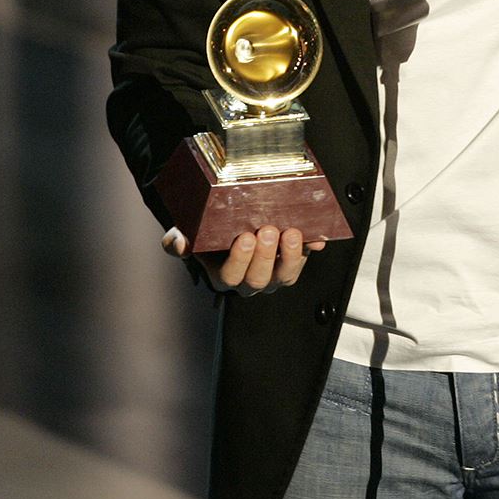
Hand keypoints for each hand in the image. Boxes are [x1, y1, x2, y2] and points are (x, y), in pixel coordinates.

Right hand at [161, 225, 325, 295]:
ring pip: (286, 275)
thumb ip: (178, 241)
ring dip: (292, 256)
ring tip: (293, 233)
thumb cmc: (208, 231)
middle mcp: (251, 279)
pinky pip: (307, 259)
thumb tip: (180, 245)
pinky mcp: (295, 260)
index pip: (230, 276)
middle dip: (265, 256)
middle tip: (267, 230)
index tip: (245, 238)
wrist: (230, 219)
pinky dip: (314, 248)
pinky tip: (319, 238)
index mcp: (223, 275)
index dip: (240, 260)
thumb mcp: (188, 233)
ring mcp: (275, 272)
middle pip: (260, 278)